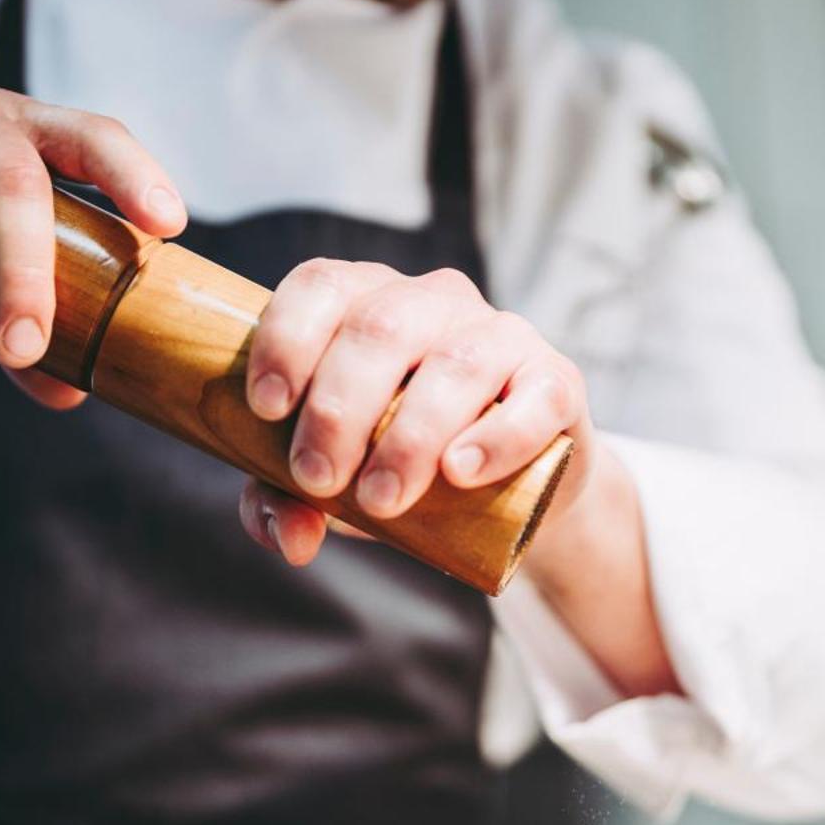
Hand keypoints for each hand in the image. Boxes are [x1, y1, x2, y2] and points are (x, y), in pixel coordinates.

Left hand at [236, 261, 593, 564]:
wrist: (512, 495)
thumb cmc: (401, 464)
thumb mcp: (333, 481)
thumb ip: (287, 501)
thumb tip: (289, 538)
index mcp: (366, 301)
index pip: (322, 286)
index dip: (287, 339)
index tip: (267, 409)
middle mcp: (433, 302)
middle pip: (380, 328)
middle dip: (338, 408)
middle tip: (318, 478)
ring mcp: (501, 335)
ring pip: (455, 362)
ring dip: (408, 436)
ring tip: (382, 498)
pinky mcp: (557, 382)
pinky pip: (535, 397)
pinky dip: (495, 437)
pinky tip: (460, 472)